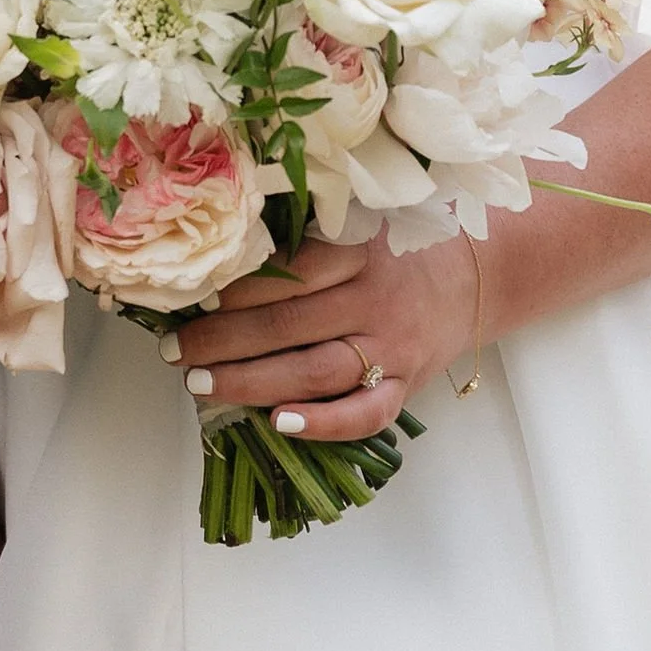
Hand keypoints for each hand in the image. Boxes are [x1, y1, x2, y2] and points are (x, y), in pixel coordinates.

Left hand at [165, 236, 479, 438]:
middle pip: (288, 325)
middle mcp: (374, 299)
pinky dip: (324, 423)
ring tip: (202, 385)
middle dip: (222, 341)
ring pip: (315, 371)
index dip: (231, 292)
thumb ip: (305, 241)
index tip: (187, 301)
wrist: (475, 276)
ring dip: (252, 382)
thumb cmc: (396, 250)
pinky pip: (367, 414)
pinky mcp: (408, 386)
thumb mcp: (357, 226)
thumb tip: (222, 260)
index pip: (285, 275)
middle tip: (175, 352)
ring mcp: (393, 347)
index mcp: (356, 251)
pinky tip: (280, 424)